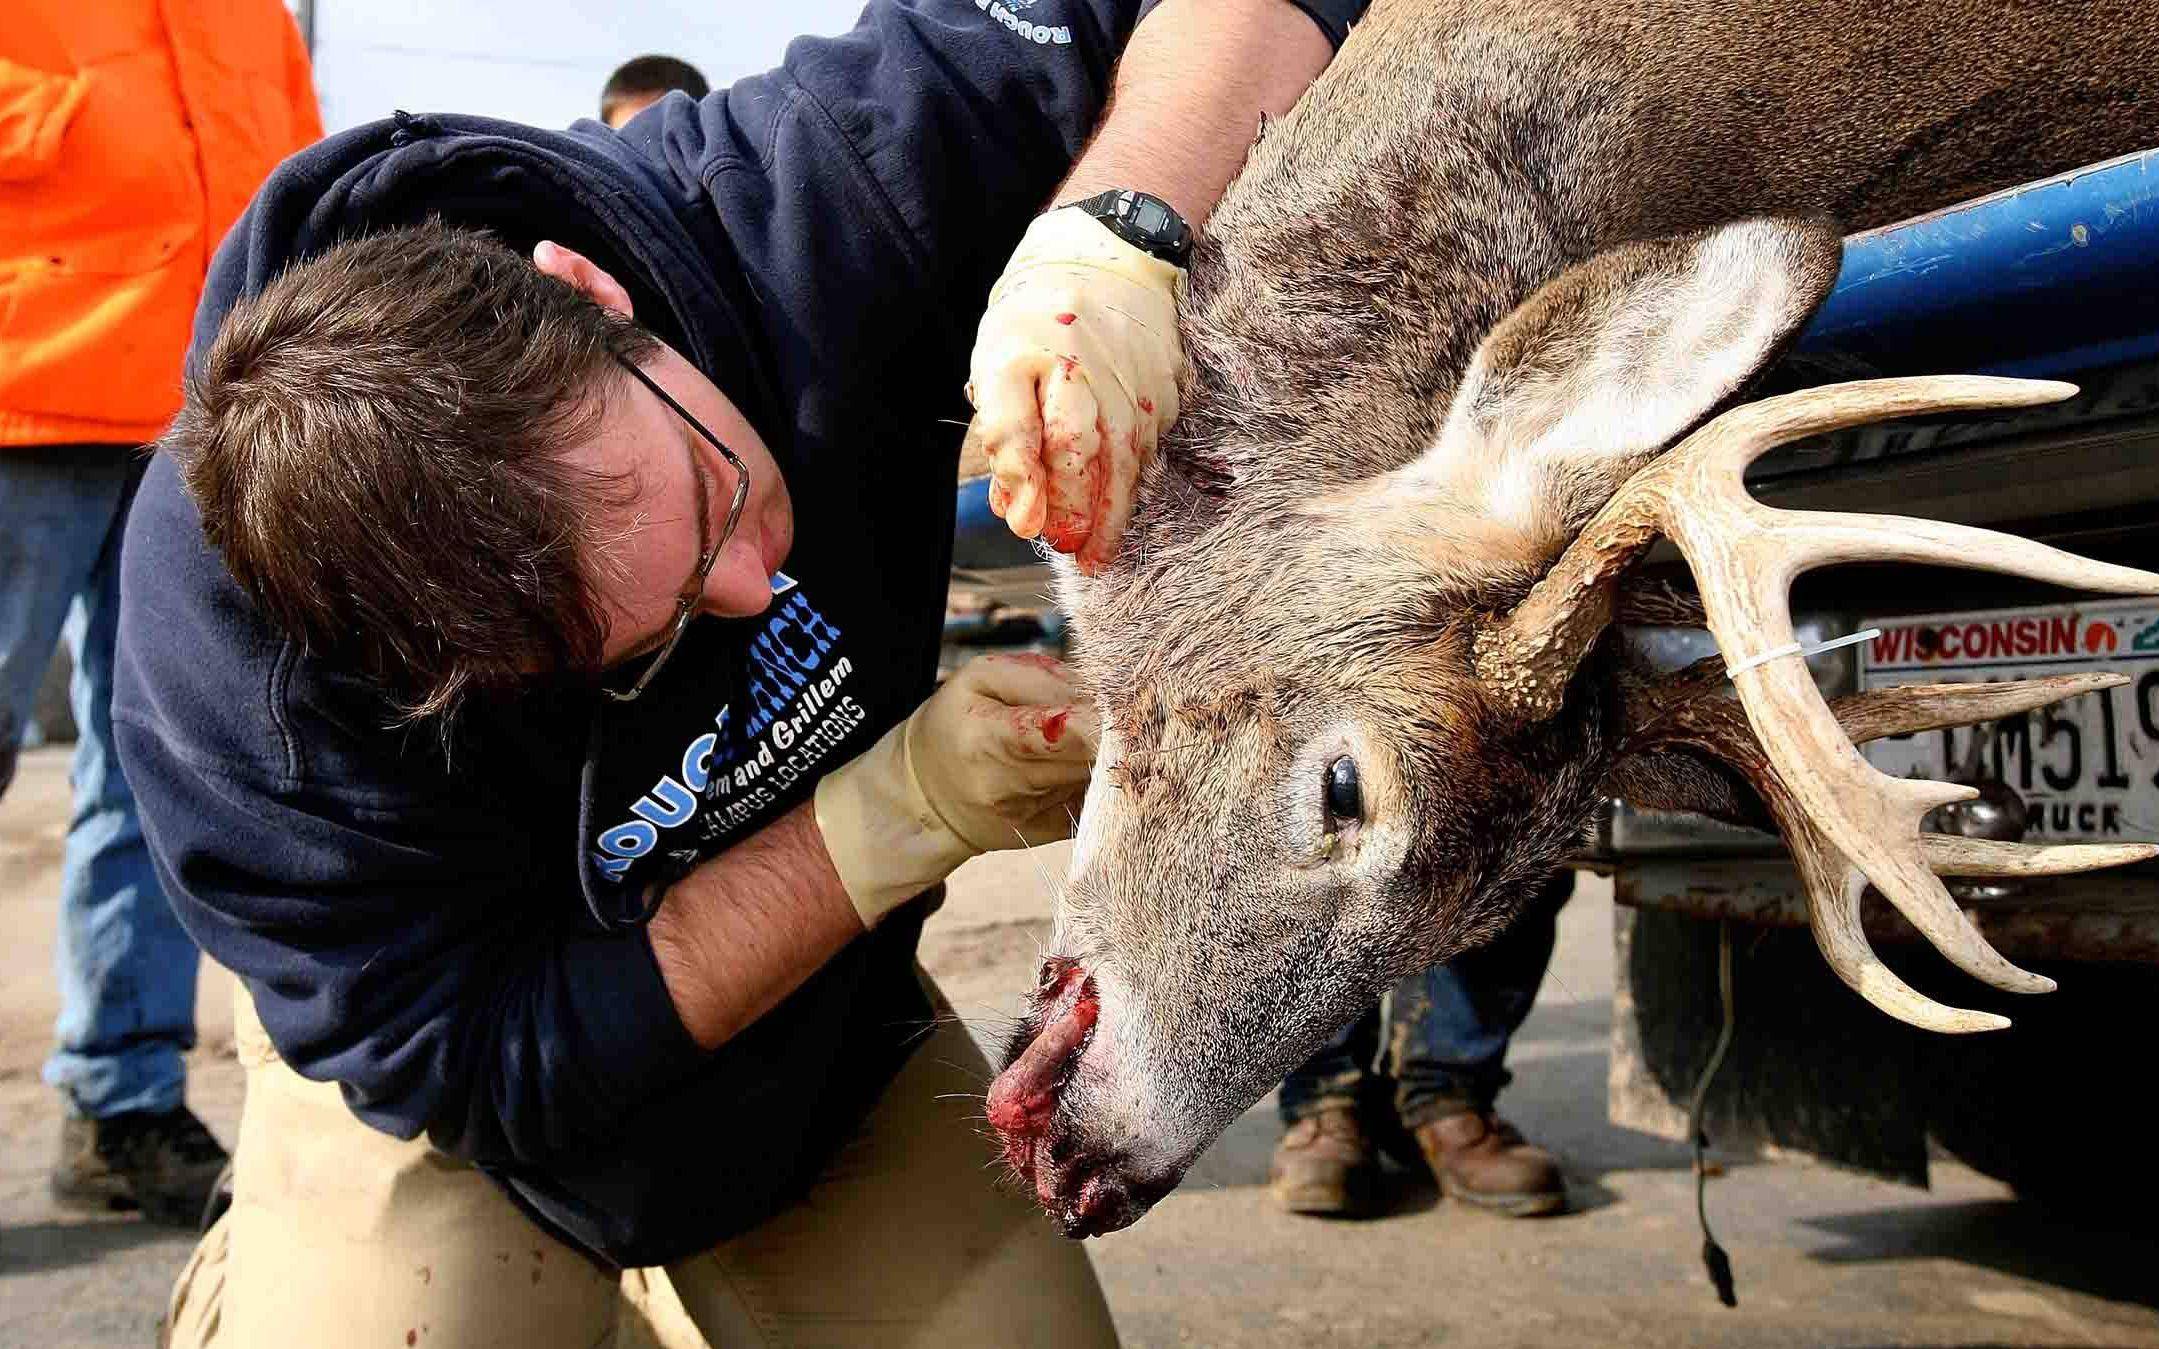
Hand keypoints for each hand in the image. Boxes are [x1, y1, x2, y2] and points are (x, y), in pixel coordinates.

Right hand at [813, 653, 1097, 927]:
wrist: (930, 794)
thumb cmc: (958, 723)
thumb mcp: (979, 679)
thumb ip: (1038, 676)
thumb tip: (1094, 692)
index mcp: (984, 738)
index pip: (1056, 732)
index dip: (1094, 717)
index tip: (1117, 701)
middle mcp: (1005, 785)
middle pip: (1084, 757)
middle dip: (1111, 732)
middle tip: (1127, 710)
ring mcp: (1028, 816)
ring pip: (1093, 778)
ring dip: (1109, 754)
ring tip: (1105, 732)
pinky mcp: (1049, 832)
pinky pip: (1095, 803)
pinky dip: (1104, 781)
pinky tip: (1094, 764)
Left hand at [959, 207, 1185, 573]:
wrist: (1108, 252)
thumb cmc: (1039, 317)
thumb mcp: (999, 363)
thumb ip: (1005, 435)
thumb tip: (1019, 507)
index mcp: (1050, 364)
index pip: (1045, 435)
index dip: (1040, 486)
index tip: (1034, 529)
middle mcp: (1100, 374)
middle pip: (1097, 456)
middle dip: (1087, 514)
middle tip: (1078, 558)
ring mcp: (1142, 381)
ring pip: (1131, 457)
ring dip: (1116, 510)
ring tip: (1100, 553)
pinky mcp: (1169, 385)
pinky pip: (1152, 443)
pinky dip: (1135, 479)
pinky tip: (1121, 505)